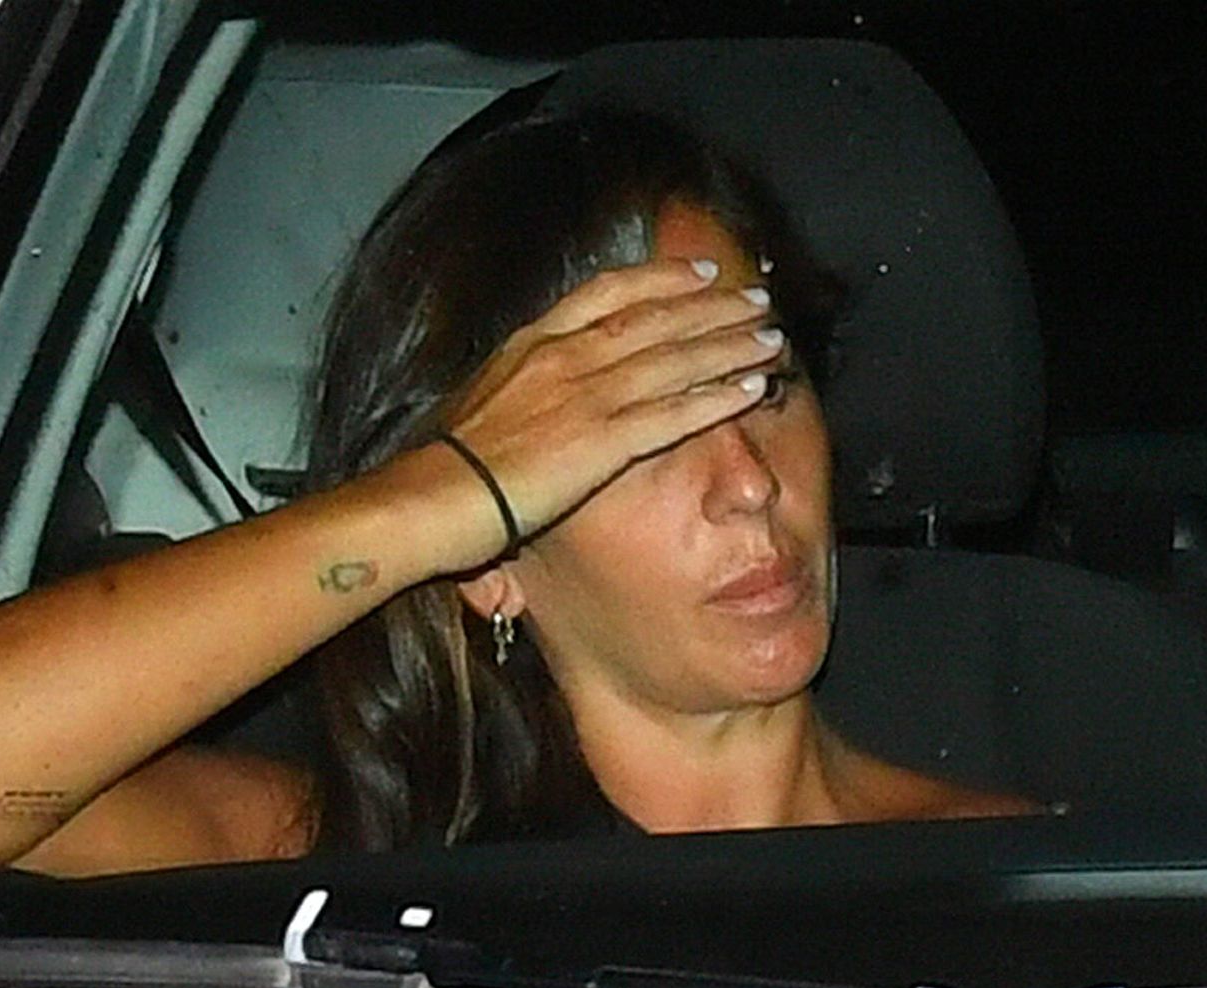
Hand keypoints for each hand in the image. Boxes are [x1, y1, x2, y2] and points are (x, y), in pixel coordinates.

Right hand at [445, 258, 784, 547]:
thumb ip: (518, 389)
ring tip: (771, 338)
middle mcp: (566, 357)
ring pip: (674, 359)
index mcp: (533, 343)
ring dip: (729, 346)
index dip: (661, 280)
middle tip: (757, 299)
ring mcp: (587, 396)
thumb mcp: (480, 404)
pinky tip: (752, 389)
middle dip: (713, 307)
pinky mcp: (604, 441)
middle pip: (655, 319)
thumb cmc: (446, 464)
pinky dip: (717, 397)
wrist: (435, 495)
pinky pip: (674, 413)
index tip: (699, 272)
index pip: (608, 294)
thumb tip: (530, 394)